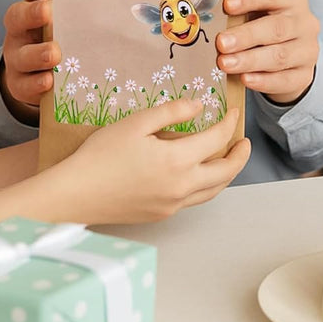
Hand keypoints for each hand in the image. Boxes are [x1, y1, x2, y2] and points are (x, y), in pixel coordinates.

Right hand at [0, 0, 61, 118]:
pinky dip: (38, 85)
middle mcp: (17, 39)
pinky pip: (27, 87)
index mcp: (22, 18)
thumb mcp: (42, 10)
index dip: (30, 6)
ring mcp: (19, 65)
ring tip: (55, 55)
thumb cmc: (45, 33)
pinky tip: (51, 82)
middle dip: (32, 21)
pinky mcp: (23, 88)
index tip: (47, 4)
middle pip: (17, 29)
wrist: (37, 73)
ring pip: (23, 60)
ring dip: (39, 56)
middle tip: (50, 16)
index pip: (20, 8)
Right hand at [63, 100, 249, 222]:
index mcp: (177, 160)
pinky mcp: (161, 214)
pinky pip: (193, 200)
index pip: (215, 140)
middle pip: (225, 172)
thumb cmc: (101, 155)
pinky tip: (196, 174)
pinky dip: (205, 185)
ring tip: (228, 159)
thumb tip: (199, 106)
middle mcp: (181, 187)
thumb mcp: (136, 123)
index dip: (228, 124)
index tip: (232, 112)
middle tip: (245, 142)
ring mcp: (172, 204)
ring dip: (226, 174)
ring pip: (212, 191)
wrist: (77, 193)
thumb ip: (171, 113)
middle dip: (240, 156)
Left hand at [215, 0, 319, 103]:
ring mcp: (308, 51)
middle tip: (221, 43)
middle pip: (276, 28)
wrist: (291, 55)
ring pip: (279, 56)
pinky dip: (262, 80)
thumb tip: (208, 14)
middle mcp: (305, 23)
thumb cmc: (266, 26)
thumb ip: (240, 12)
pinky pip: (284, 80)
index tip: (226, 5)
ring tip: (225, 63)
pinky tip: (245, 79)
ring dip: (249, 60)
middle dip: (246, 36)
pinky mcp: (304, 76)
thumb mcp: (257, 12)